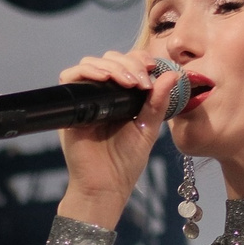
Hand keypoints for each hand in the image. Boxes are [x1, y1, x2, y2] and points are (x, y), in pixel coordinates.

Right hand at [53, 51, 179, 231]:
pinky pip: (71, 78)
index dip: (138, 59)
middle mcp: (101, 95)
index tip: (153, 68)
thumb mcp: (148, 128)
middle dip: (128, 63)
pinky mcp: (71, 107)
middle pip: (108, 59)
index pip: (126, 64)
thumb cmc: (126, 162)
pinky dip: (87, 72)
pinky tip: (106, 79)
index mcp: (121, 97)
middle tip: (142, 80)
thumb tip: (173, 75)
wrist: (107, 185)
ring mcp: (85, 99)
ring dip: (112, 66)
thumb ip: (158, 102)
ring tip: (129, 82)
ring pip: (90, 64)